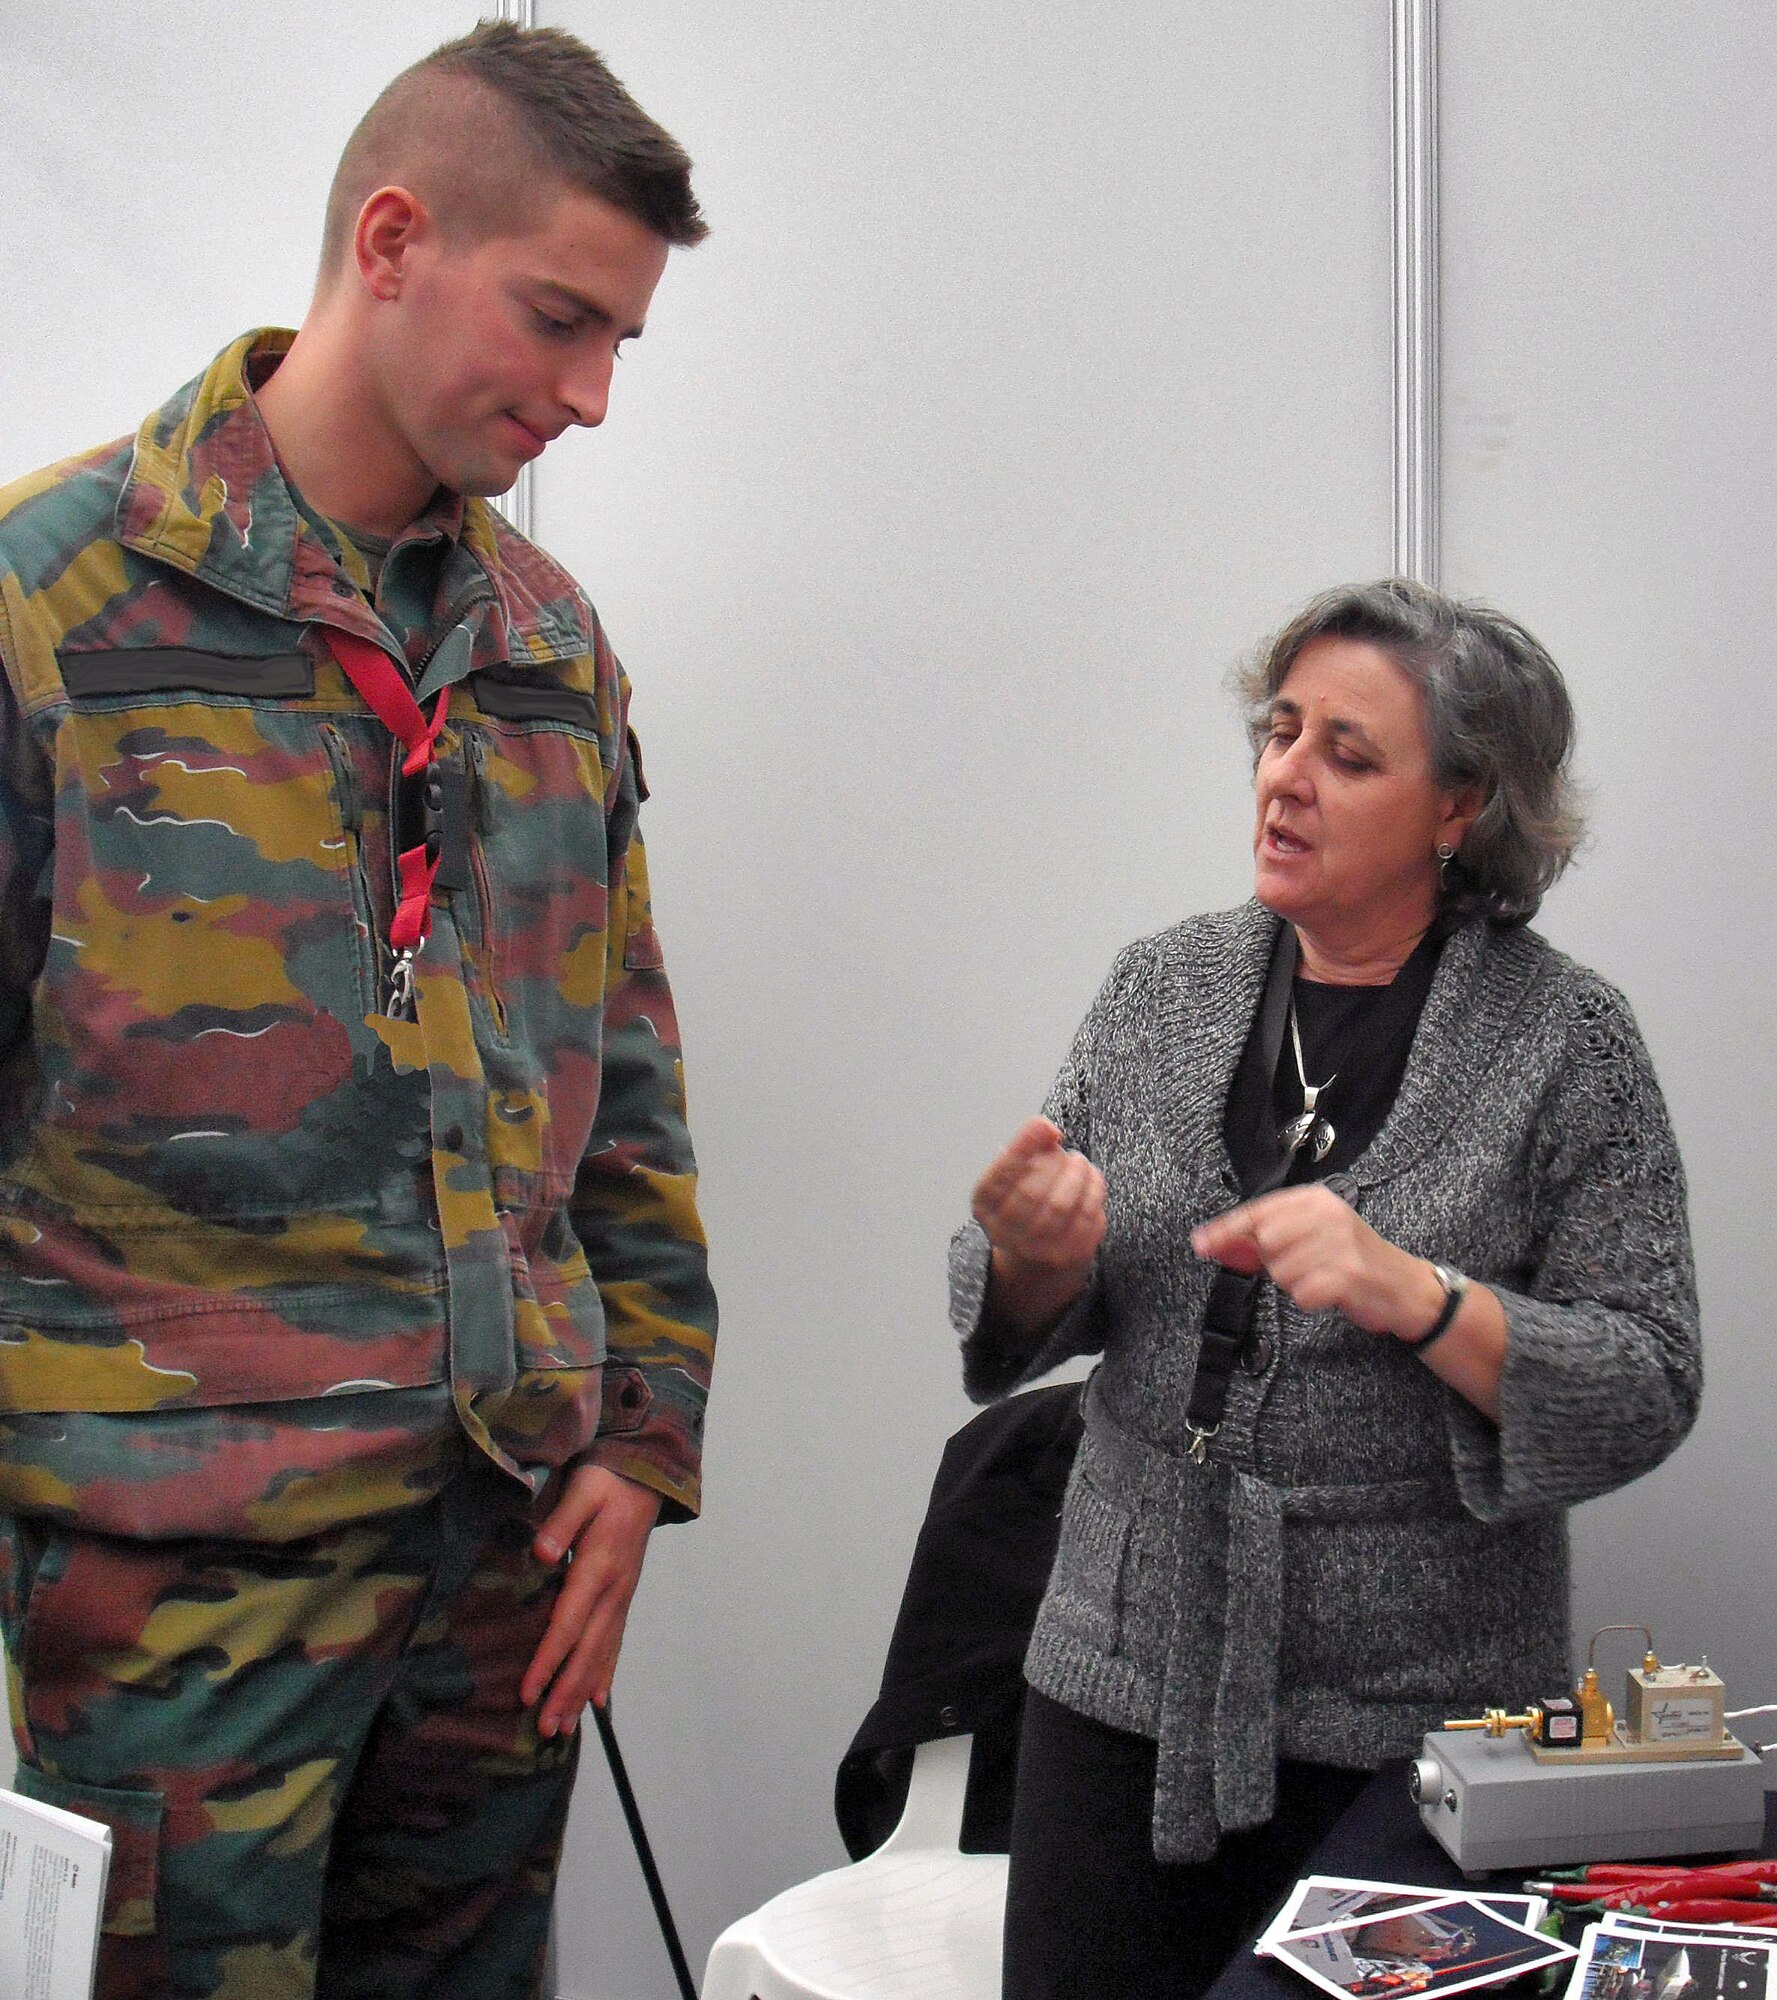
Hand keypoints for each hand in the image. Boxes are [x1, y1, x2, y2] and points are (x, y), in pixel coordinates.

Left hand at [522, 1464, 662, 1735]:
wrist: (647, 1475)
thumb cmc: (608, 1480)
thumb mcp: (583, 1488)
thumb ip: (562, 1521)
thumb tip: (542, 1553)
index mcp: (599, 1566)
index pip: (569, 1622)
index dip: (548, 1659)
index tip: (528, 1692)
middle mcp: (614, 1589)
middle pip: (588, 1650)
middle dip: (566, 1691)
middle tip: (546, 1729)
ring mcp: (622, 1595)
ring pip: (602, 1652)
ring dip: (583, 1691)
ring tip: (565, 1727)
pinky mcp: (624, 1595)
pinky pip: (615, 1640)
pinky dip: (606, 1671)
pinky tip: (599, 1699)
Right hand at [972, 1116, 1106, 1330]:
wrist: (1036, 1258)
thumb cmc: (1023, 1203)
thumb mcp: (1011, 1179)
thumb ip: (1025, 1151)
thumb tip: (1048, 1130)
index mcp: (984, 1207)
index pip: (999, 1176)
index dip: (1022, 1147)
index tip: (1044, 1124)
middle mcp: (1004, 1234)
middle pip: (1031, 1193)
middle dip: (1056, 1164)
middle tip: (1069, 1152)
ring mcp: (1037, 1250)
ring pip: (1062, 1206)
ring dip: (1078, 1176)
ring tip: (1081, 1163)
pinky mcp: (1070, 1257)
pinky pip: (1088, 1219)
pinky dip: (1095, 1192)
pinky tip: (1092, 1180)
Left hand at [1190, 1183, 1442, 1337]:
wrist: (1404, 1286)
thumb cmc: (1351, 1260)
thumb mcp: (1310, 1238)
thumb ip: (1264, 1240)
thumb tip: (1214, 1244)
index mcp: (1314, 1199)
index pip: (1257, 1211)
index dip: (1225, 1229)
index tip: (1199, 1243)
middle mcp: (1326, 1213)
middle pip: (1265, 1242)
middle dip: (1274, 1263)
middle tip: (1304, 1266)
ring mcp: (1339, 1242)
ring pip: (1281, 1271)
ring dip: (1295, 1284)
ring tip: (1322, 1277)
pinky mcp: (1348, 1273)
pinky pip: (1302, 1293)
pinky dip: (1310, 1299)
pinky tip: (1330, 1292)